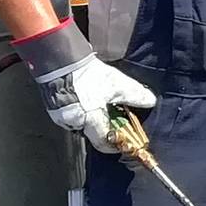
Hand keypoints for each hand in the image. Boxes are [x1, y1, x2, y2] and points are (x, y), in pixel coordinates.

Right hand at [15, 19, 156, 153]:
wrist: (62, 61)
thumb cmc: (88, 74)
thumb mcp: (117, 84)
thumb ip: (135, 95)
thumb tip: (150, 101)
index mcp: (89, 120)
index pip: (103, 143)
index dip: (115, 144)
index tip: (125, 141)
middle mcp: (73, 123)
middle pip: (93, 134)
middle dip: (106, 129)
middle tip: (117, 119)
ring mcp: (61, 117)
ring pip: (82, 126)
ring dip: (95, 120)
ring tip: (104, 107)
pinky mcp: (55, 110)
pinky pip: (72, 118)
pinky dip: (83, 114)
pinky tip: (90, 102)